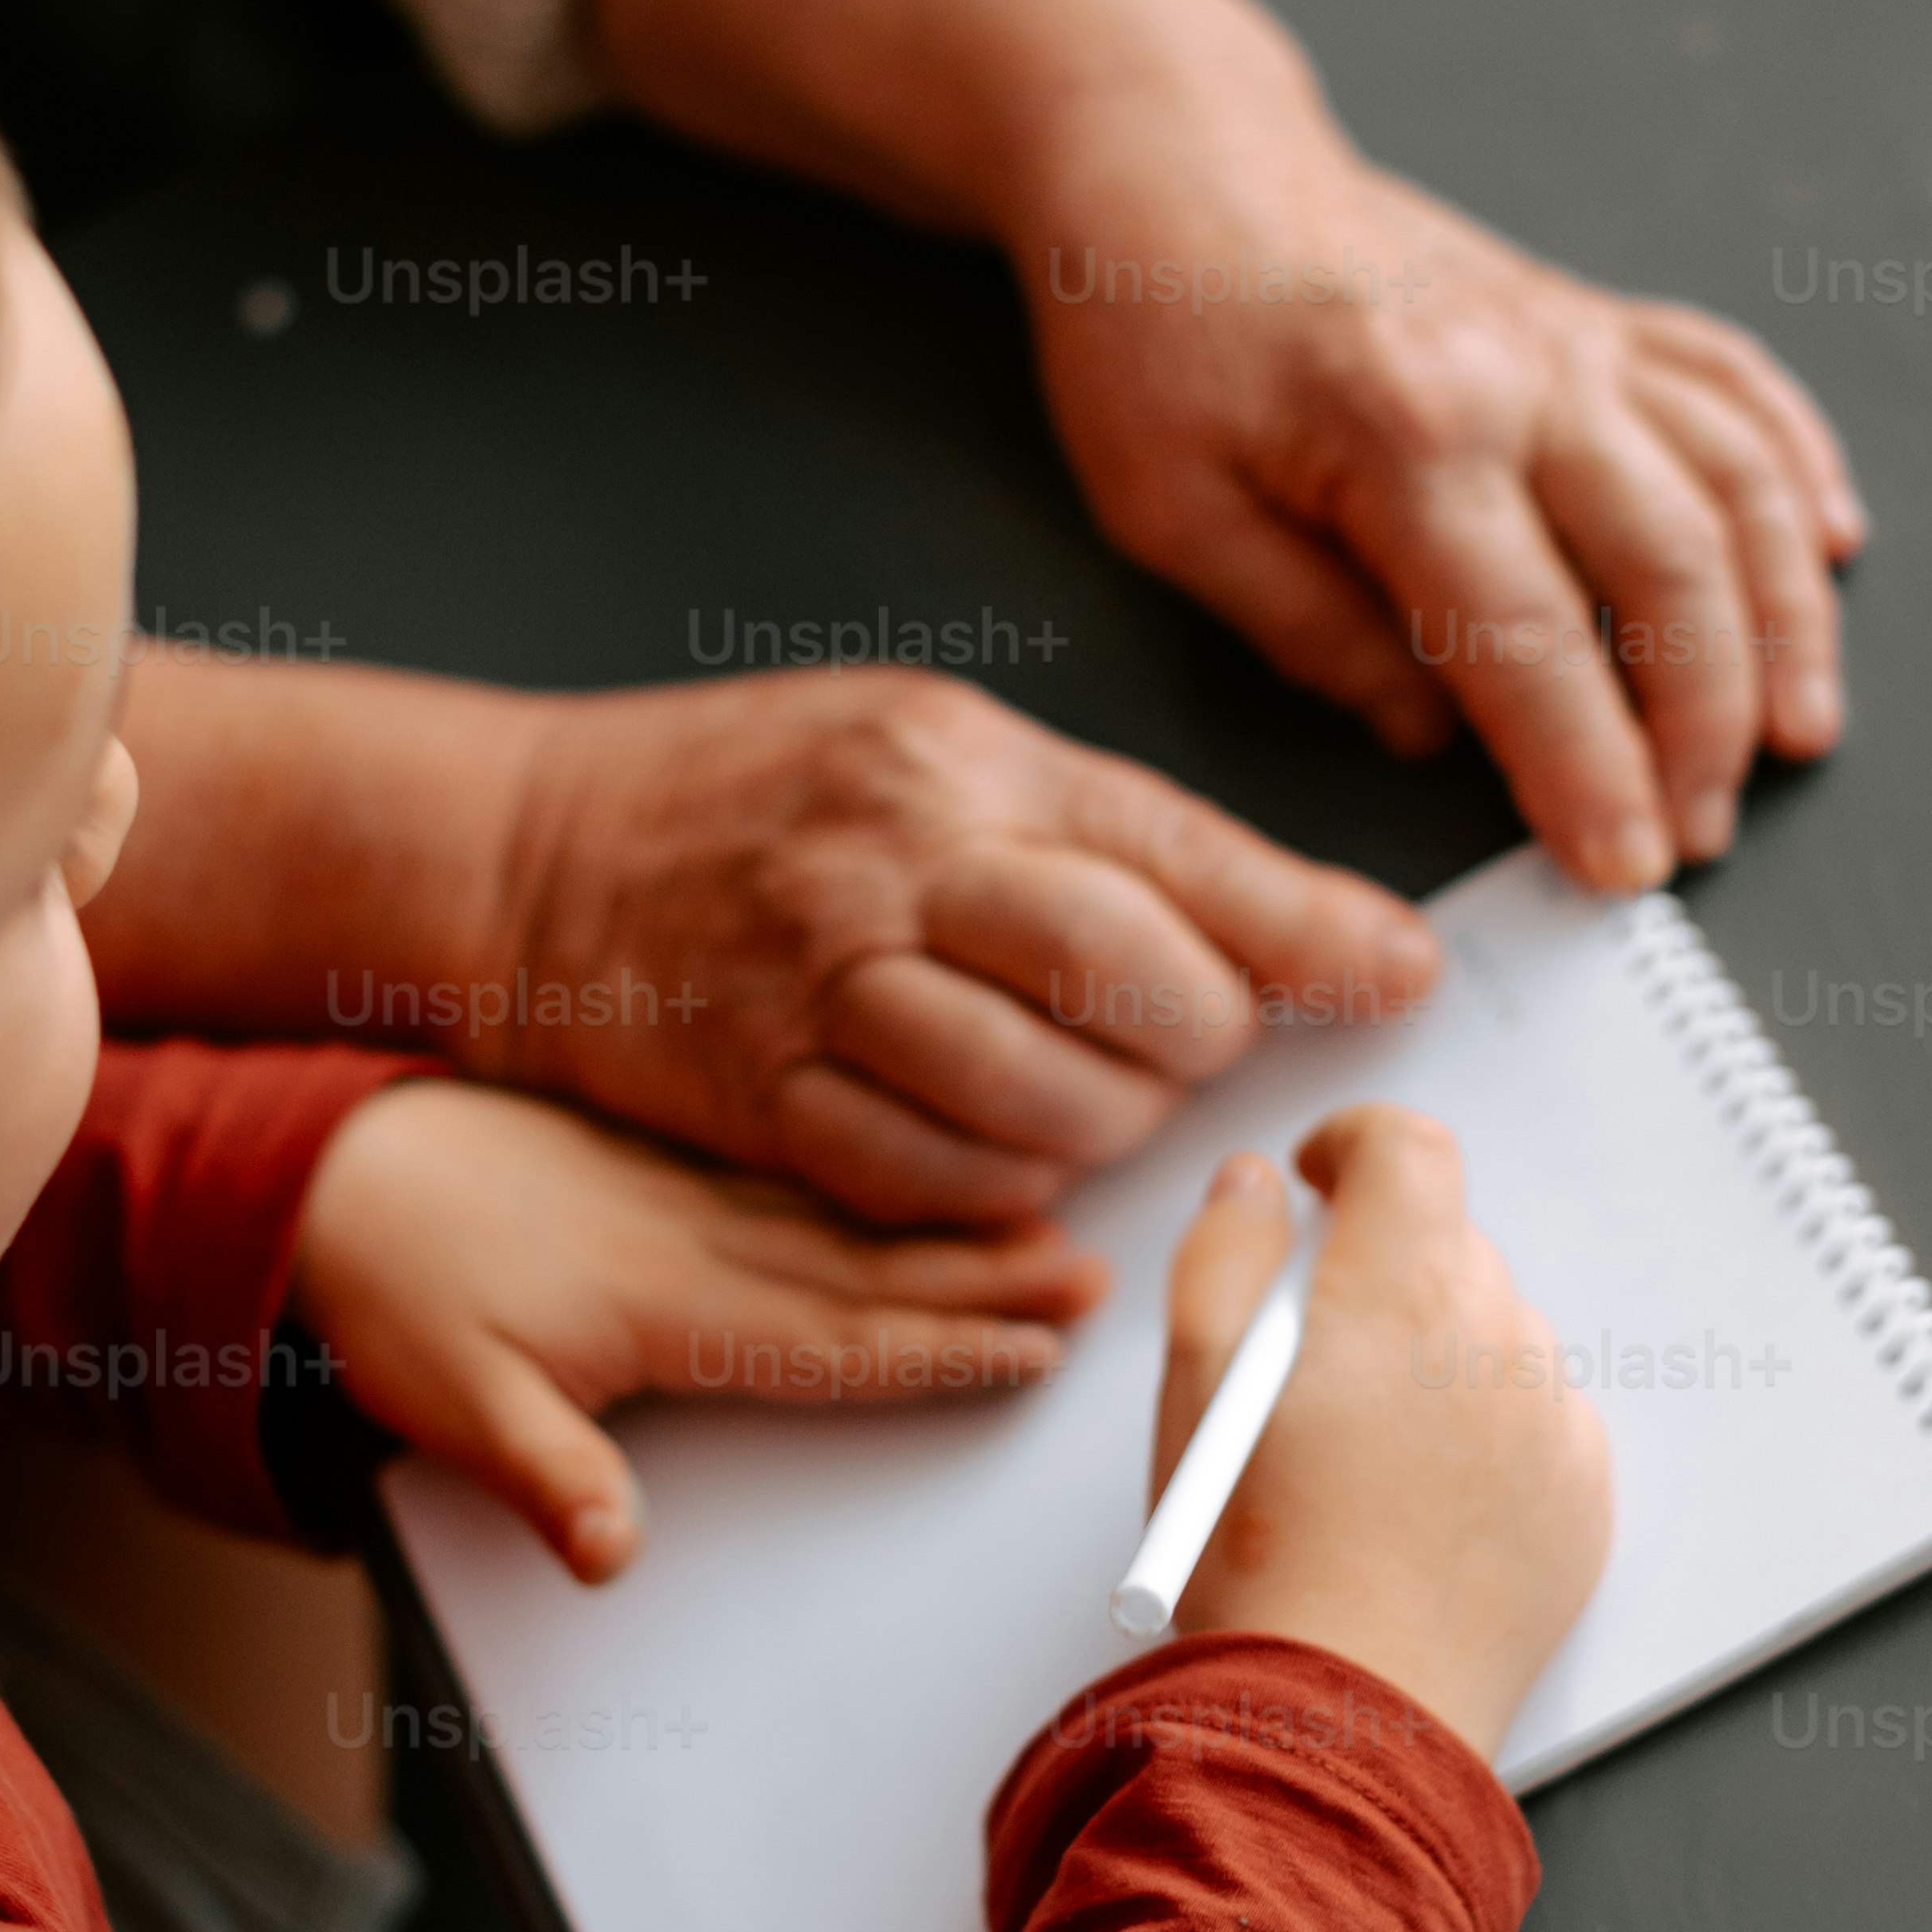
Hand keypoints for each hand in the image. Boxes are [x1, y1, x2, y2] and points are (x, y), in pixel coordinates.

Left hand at [291, 1082, 1103, 1581]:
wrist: (332, 1166)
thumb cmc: (393, 1287)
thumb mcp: (446, 1401)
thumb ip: (546, 1477)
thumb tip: (614, 1558)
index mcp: (666, 1305)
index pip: (832, 1339)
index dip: (940, 1351)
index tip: (1034, 1352)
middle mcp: (699, 1240)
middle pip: (873, 1270)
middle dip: (992, 1280)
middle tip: (1101, 1281)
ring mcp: (693, 1195)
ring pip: (855, 1218)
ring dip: (961, 1227)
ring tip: (1058, 1226)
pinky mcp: (672, 1166)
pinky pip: (806, 1173)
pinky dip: (885, 1178)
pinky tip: (939, 1173)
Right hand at [492, 670, 1439, 1226]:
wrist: (528, 850)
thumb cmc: (754, 790)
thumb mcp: (931, 742)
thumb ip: (1104, 827)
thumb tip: (1303, 919)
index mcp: (956, 762)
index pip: (1176, 856)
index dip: (1310, 931)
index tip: (1402, 975)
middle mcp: (893, 868)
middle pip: (1128, 982)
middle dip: (1201, 1037)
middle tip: (1200, 1041)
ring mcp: (820, 989)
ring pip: (1041, 1105)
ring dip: (1108, 1126)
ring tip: (1102, 1095)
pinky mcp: (763, 1097)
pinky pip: (930, 1181)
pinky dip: (996, 1189)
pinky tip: (1005, 1152)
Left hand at [1013, 10, 1864, 893]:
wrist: (1174, 160)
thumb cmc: (1154, 338)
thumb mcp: (1170, 513)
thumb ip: (1309, 631)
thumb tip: (1428, 735)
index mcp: (1406, 435)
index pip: (1528, 642)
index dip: (1589, 770)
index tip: (1625, 866)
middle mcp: (1520, 376)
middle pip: (1670, 564)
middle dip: (1706, 720)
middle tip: (1704, 830)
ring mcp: (1571, 335)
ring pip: (1735, 476)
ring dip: (1785, 613)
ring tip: (1800, 727)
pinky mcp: (1591, 312)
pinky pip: (1734, 379)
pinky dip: (1798, 461)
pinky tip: (1833, 542)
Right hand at [1151, 1112, 1609, 1759]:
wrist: (1339, 1714)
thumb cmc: (1251, 1554)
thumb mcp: (1192, 1383)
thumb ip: (1224, 1252)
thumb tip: (1257, 1184)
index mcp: (1399, 1286)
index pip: (1409, 1148)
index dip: (1356, 1146)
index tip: (1321, 1183)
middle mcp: (1496, 1336)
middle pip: (1447, 1248)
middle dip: (1382, 1276)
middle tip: (1312, 1363)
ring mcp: (1552, 1420)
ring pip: (1493, 1340)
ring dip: (1435, 1363)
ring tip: (1361, 1462)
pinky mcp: (1583, 1497)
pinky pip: (1538, 1427)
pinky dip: (1485, 1442)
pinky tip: (1418, 1513)